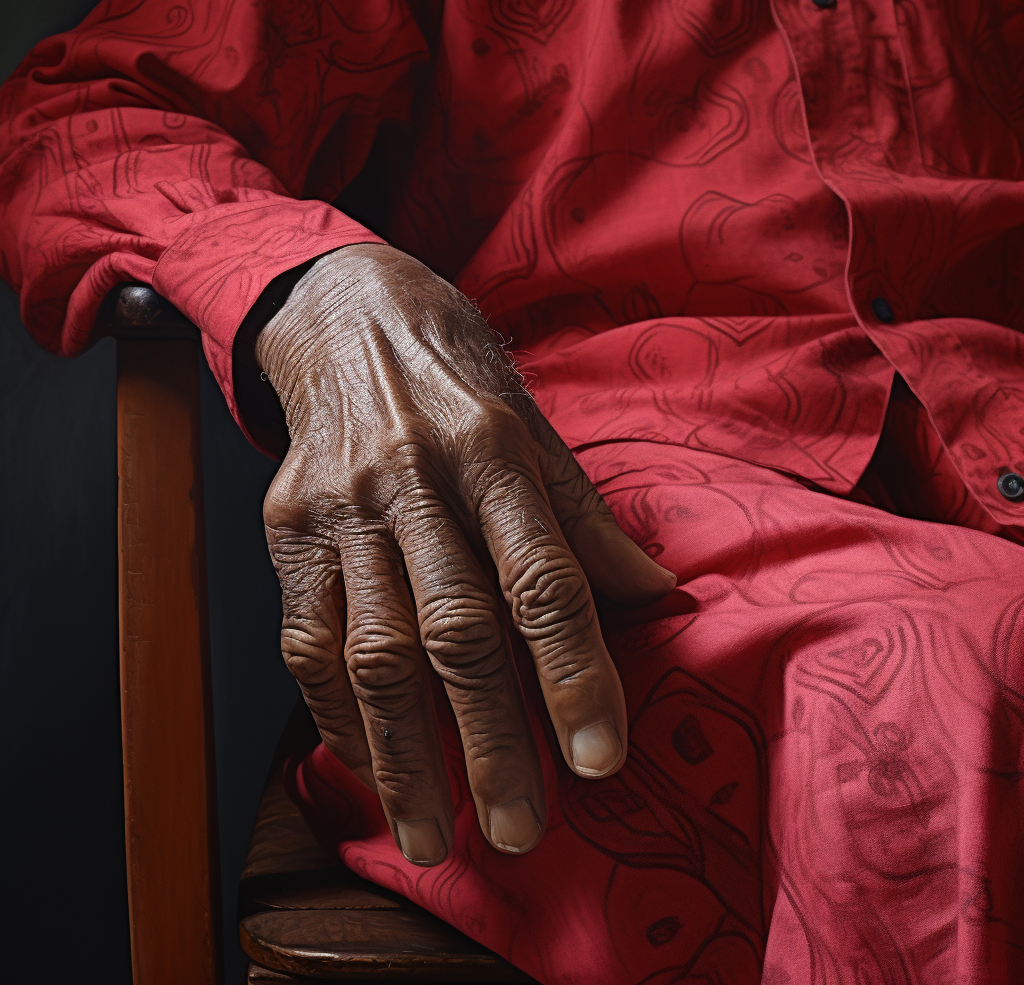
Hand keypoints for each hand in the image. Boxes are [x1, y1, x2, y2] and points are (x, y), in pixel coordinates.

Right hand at [256, 243, 675, 864]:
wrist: (345, 316)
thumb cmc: (456, 377)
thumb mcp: (536, 426)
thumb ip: (589, 520)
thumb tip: (663, 600)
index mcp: (493, 449)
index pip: (541, 578)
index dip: (574, 673)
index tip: (600, 759)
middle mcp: (412, 480)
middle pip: (454, 631)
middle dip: (490, 743)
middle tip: (521, 830)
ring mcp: (340, 509)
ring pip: (372, 653)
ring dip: (405, 758)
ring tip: (433, 837)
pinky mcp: (286, 533)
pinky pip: (306, 642)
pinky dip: (339, 717)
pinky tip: (373, 769)